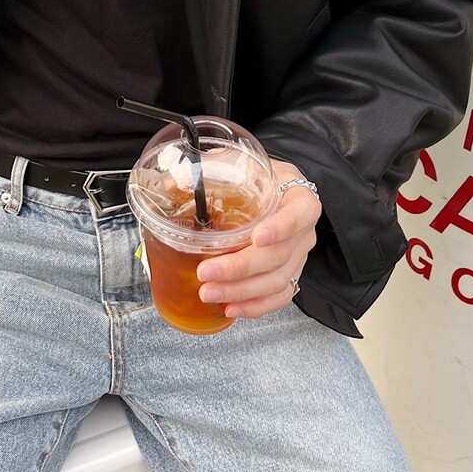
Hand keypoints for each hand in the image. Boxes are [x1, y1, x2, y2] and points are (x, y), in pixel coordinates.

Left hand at [194, 157, 319, 319]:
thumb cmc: (252, 175)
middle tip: (206, 272)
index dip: (282, 227)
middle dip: (240, 268)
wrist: (268, 187)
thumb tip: (169, 183)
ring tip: (208, 293)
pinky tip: (231, 308)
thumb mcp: (234, 162)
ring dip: (241, 292)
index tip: (257, 238)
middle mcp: (303, 229)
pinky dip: (255, 306)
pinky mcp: (289, 273)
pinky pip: (278, 296)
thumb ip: (207, 169)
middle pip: (279, 255)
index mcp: (297, 196)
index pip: (301, 212)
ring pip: (277, 280)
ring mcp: (298, 254)